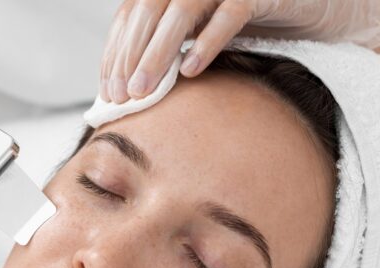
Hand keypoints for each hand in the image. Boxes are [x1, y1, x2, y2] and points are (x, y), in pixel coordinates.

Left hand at [99, 0, 379, 102]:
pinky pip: (230, 12)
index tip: (109, 90)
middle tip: (122, 96)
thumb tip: (126, 89)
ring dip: (158, 52)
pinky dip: (208, 41)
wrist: (319, 10)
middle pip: (148, 11)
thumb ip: (168, 50)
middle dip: (130, 55)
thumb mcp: (202, 37)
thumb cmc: (256, 27)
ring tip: (145, 89)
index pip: (132, 15)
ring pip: (181, 10)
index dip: (116, 52)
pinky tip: (190, 70)